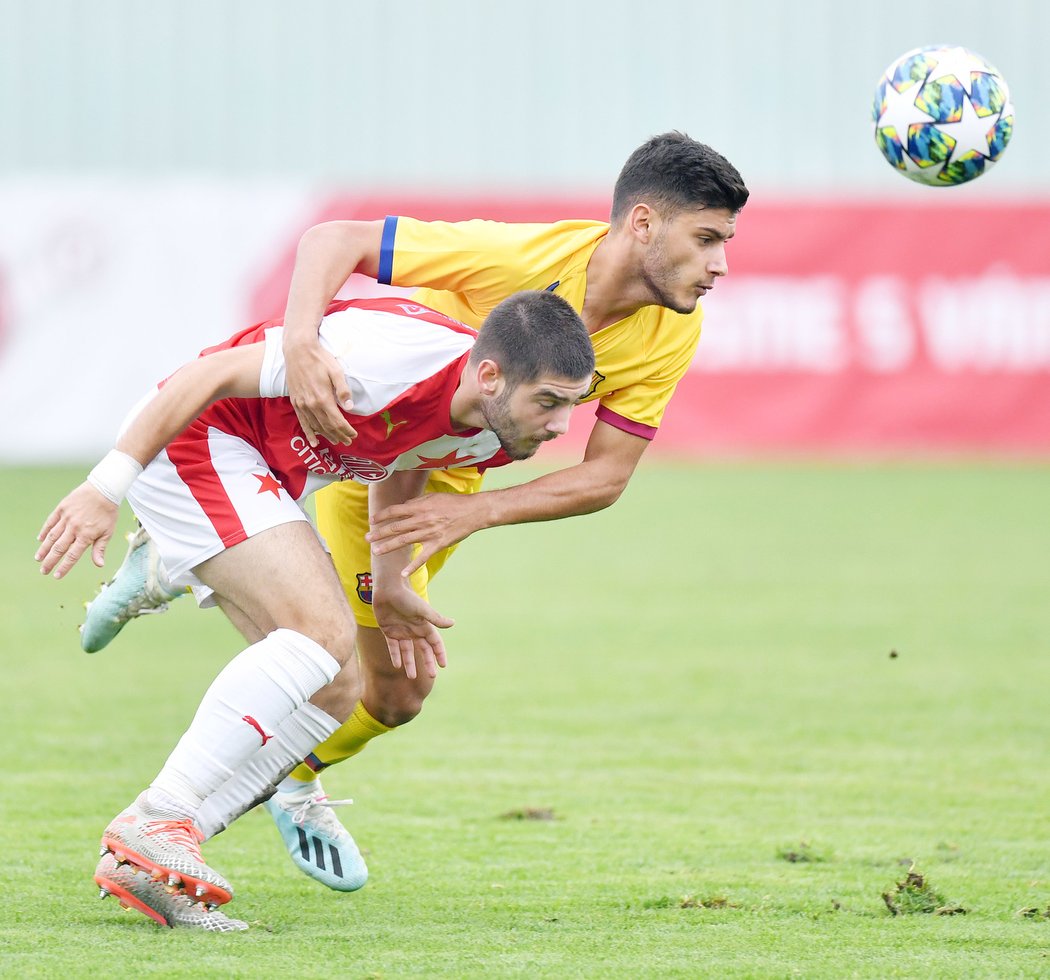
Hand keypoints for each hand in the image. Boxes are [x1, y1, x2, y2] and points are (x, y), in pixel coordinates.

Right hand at [35, 483, 118, 577]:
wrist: (104, 489)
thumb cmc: (108, 512)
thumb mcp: (108, 531)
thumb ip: (100, 548)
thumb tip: (99, 565)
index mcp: (86, 535)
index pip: (72, 556)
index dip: (64, 567)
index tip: (56, 576)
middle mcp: (74, 528)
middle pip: (59, 548)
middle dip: (50, 561)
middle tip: (43, 571)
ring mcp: (66, 518)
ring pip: (52, 537)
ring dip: (44, 549)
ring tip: (38, 559)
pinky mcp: (62, 508)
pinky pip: (50, 522)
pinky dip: (44, 531)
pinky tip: (40, 540)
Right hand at [285, 340, 357, 446]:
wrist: (298, 351)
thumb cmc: (320, 359)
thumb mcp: (336, 371)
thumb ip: (343, 390)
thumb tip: (350, 407)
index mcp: (323, 398)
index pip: (337, 421)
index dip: (346, 430)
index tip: (354, 435)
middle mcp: (311, 405)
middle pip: (328, 426)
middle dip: (340, 435)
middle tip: (349, 441)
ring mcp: (302, 405)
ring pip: (316, 426)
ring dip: (327, 435)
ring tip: (337, 441)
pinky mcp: (296, 402)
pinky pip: (302, 422)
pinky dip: (309, 433)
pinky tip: (314, 442)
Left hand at [367, 492, 483, 577]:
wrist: (473, 512)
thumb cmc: (453, 503)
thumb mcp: (432, 497)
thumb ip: (417, 503)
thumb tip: (403, 507)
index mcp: (419, 507)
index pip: (394, 511)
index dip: (381, 516)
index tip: (372, 521)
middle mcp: (421, 520)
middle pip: (395, 527)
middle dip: (379, 533)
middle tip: (367, 539)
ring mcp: (428, 533)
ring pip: (404, 541)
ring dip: (388, 547)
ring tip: (376, 551)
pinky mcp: (437, 544)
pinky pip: (422, 557)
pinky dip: (412, 566)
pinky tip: (402, 573)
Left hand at [373, 588, 454, 679]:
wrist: (388, 589)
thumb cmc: (407, 597)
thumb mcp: (422, 610)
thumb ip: (436, 618)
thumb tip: (453, 623)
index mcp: (424, 625)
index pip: (435, 643)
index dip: (440, 653)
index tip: (443, 665)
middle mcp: (414, 630)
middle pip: (423, 650)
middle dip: (428, 662)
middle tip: (433, 676)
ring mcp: (401, 631)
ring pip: (407, 651)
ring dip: (410, 664)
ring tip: (412, 677)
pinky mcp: (388, 631)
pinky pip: (393, 647)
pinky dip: (395, 656)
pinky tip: (397, 666)